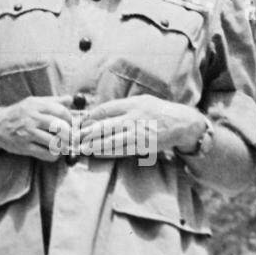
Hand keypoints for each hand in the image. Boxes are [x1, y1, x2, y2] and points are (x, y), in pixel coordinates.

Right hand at [0, 95, 74, 161]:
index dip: (71, 120)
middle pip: (60, 127)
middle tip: (72, 138)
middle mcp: (32, 118)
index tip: (73, 125)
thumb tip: (70, 99)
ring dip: (63, 147)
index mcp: (36, 105)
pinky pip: (45, 154)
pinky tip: (53, 153)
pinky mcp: (24, 146)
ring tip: (64, 146)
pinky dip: (53, 155)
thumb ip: (53, 101)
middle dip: (70, 135)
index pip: (61, 111)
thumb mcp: (34, 102)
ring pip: (54, 142)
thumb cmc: (19, 113)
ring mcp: (27, 133)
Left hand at [79, 94, 206, 158]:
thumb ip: (123, 106)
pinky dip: (107, 152)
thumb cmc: (158, 111)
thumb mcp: (142, 101)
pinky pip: (121, 150)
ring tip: (82, 148)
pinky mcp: (142, 145)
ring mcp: (138, 133)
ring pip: (111, 140)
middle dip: (87, 132)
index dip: (90, 116)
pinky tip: (97, 153)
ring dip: (94, 145)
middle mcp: (133, 118)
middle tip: (75, 137)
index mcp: (132, 104)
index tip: (81, 121)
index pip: (105, 109)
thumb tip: (102, 112)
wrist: (181, 123)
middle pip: (104, 126)